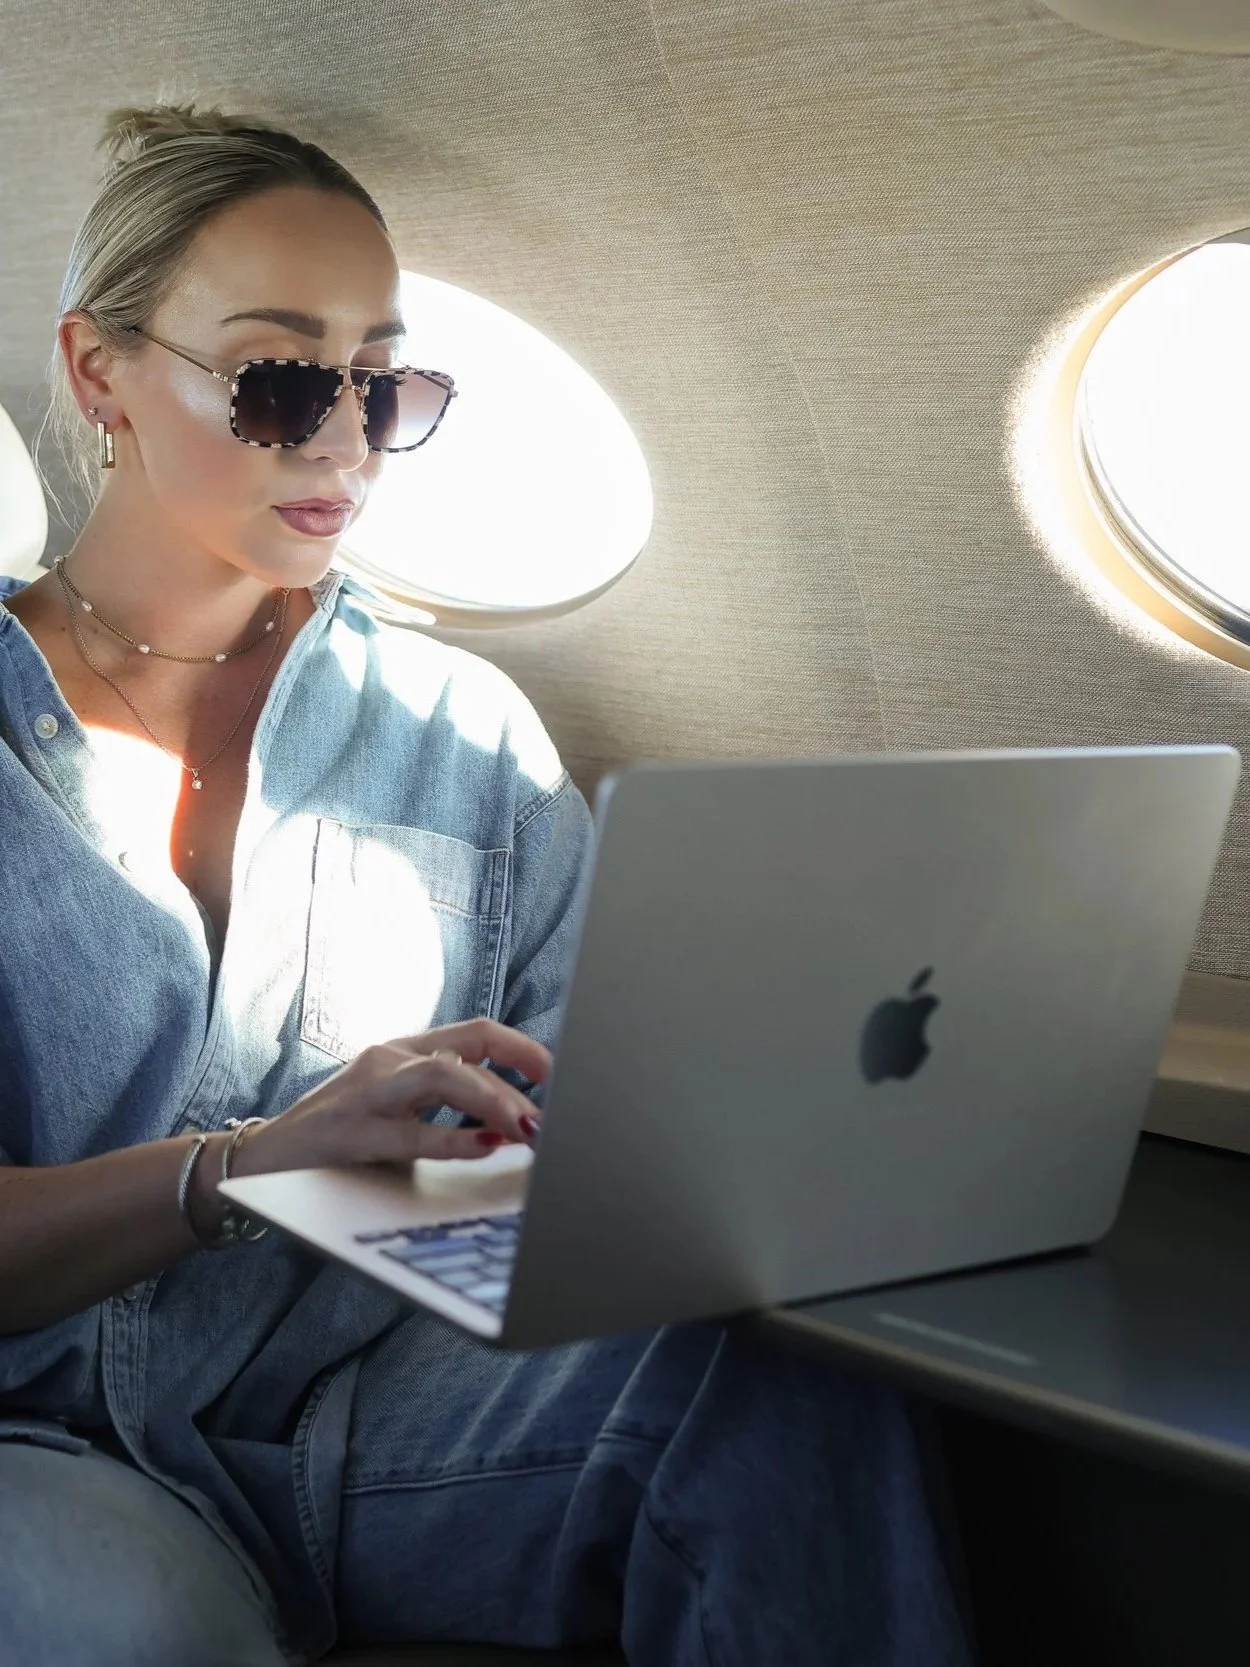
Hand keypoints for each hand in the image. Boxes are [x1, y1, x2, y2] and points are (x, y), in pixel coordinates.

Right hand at [231, 1019, 549, 1175]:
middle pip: (469, 1050)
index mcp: (404, 1052)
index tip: (562, 1075)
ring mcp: (366, 1091)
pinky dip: (453, 1138)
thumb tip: (516, 1127)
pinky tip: (484, 1147)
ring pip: (443, 1076)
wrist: (258, 1163)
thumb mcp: (396, 1111)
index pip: (478, 1033)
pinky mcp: (349, 1130)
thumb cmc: (338, 1141)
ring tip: (528, 1127)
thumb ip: (446, 1108)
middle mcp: (388, 1059)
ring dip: (495, 1101)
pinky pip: (410, 1131)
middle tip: (556, 1111)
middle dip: (521, 1078)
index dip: (525, 1049)